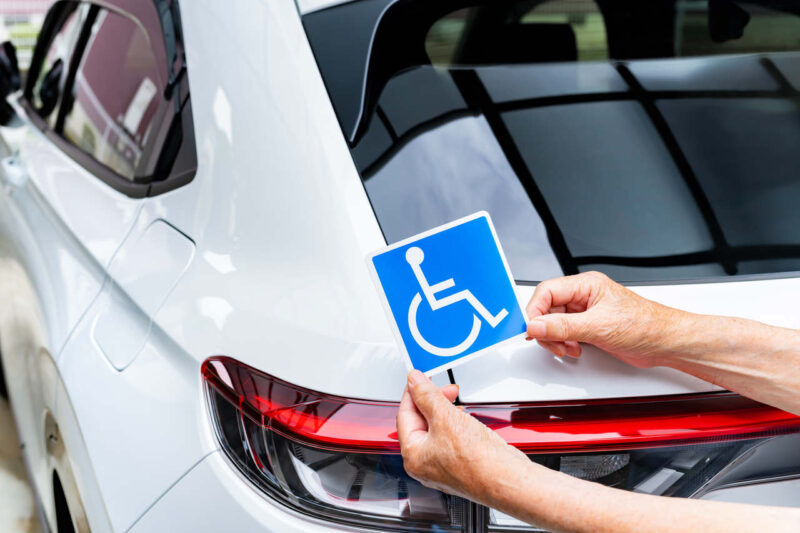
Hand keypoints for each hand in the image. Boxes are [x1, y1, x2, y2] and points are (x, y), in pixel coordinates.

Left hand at [396, 370, 528, 501]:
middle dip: (432, 400)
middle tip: (445, 387)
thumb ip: (426, 395)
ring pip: (437, 428)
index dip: (412, 392)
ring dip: (445, 410)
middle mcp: (425, 464)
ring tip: (456, 400)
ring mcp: (443, 465)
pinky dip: (455, 423)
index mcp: (413, 455)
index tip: (419, 377)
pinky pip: (451, 437)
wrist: (506, 479)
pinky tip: (464, 417)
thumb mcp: (444, 417)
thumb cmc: (476, 461)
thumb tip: (414, 381)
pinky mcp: (461, 464)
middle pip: (420, 421)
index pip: (405, 414)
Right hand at [525, 271, 681, 367]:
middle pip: (547, 308)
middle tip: (553, 343)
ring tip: (567, 348)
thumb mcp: (598, 326)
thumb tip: (536, 326)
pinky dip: (564, 344)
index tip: (533, 329)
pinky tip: (574, 349)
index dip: (535, 311)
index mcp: (586, 284)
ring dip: (555, 339)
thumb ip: (563, 327)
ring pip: (554, 322)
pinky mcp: (589, 327)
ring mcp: (586, 312)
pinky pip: (565, 333)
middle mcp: (584, 296)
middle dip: (546, 329)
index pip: (547, 291)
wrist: (665, 343)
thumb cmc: (645, 325)